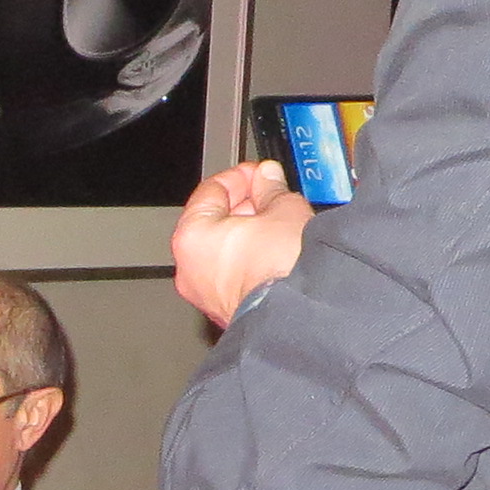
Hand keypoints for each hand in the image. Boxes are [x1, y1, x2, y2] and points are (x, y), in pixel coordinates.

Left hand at [172, 160, 311, 329]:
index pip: (210, 191)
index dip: (239, 176)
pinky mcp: (228, 313)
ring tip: (281, 225)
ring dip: (250, 235)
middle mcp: (190, 270)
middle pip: (214, 223)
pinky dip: (252, 262)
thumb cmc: (281, 269)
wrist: (299, 317)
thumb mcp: (283, 210)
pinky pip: (235, 277)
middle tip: (272, 195)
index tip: (259, 173)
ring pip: (225, 252)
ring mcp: (207, 297)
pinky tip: (278, 254)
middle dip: (246, 206)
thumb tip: (268, 178)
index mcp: (191, 237)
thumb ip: (271, 189)